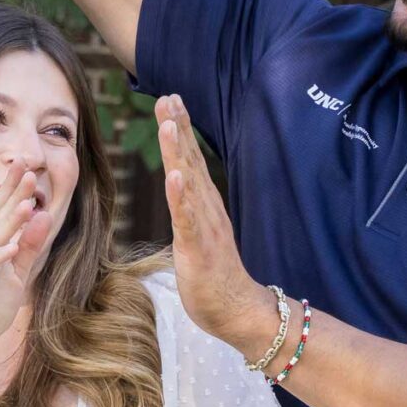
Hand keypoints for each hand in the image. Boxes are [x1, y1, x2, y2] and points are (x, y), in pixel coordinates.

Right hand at [0, 162, 49, 366]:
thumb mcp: (18, 275)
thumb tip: (44, 216)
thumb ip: (30, 247)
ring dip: (9, 222)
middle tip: (26, 168)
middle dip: (12, 193)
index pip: (4, 211)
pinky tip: (9, 248)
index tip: (28, 166)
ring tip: (27, 205)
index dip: (15, 189)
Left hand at [159, 95, 265, 353]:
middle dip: (178, 128)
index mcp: (204, 205)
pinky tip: (174, 176)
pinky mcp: (199, 248)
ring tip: (169, 123)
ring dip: (179, 152)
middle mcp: (207, 209)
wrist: (237, 310)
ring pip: (189, 183)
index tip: (170, 99)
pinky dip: (181, 197)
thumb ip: (188, 212)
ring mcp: (204, 226)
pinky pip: (189, 219)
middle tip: (168, 96)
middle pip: (191, 161)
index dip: (180, 129)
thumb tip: (179, 190)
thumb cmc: (214, 276)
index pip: (190, 160)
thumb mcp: (196, 235)